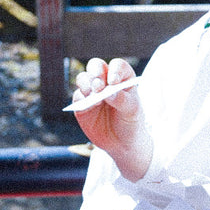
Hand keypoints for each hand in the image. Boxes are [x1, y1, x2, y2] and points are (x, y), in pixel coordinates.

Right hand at [72, 57, 151, 181]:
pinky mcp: (82, 104)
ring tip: (94, 96)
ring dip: (86, 84)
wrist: (121, 143)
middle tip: (98, 86)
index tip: (114, 82)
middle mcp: (106, 81)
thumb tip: (109, 92)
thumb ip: (122, 100)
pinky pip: (77, 96)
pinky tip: (89, 106)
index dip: (114, 70)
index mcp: (122, 78)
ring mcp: (92, 92)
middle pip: (96, 66)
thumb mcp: (132, 111)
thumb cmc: (131, 122)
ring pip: (83, 78)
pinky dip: (81, 98)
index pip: (117, 66)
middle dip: (95, 73)